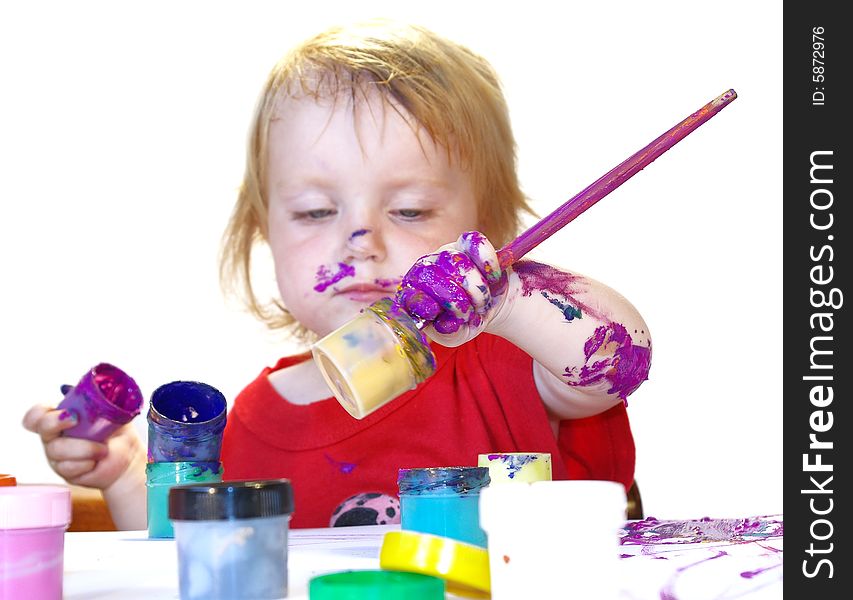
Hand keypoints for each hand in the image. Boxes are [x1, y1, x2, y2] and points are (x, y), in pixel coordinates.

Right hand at [22, 404, 144, 489]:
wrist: (127, 458)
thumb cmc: (116, 432)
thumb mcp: (112, 412)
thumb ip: (101, 400)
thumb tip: (101, 388)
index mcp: (60, 417)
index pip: (37, 413)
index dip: (41, 412)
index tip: (69, 411)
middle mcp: (53, 436)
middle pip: (42, 428)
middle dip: (57, 422)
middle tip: (77, 420)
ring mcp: (56, 456)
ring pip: (57, 450)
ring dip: (84, 448)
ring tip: (103, 449)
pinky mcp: (65, 472)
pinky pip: (68, 468)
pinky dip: (87, 463)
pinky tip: (96, 461)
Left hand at [397, 231, 506, 346]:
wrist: (491, 306)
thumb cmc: (467, 321)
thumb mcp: (457, 334)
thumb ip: (446, 332)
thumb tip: (443, 323)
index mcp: (415, 293)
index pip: (409, 293)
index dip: (421, 302)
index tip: (434, 312)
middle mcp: (425, 269)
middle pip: (432, 276)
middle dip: (456, 300)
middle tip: (471, 312)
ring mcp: (445, 253)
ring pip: (457, 262)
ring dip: (477, 288)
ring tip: (482, 302)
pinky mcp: (466, 243)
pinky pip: (475, 243)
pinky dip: (488, 262)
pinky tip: (493, 277)